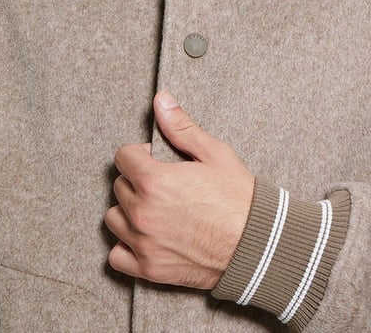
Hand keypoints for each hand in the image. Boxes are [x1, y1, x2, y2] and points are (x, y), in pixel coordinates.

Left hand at [104, 91, 254, 289]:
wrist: (256, 244)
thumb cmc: (238, 197)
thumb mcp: (213, 153)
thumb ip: (181, 127)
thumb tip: (161, 100)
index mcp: (155, 181)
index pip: (123, 156)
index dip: (141, 153)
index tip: (156, 158)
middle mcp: (143, 213)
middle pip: (119, 186)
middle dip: (136, 179)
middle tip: (162, 181)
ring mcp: (144, 243)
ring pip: (114, 218)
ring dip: (128, 209)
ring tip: (154, 206)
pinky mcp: (149, 269)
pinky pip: (117, 255)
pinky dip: (126, 244)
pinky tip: (146, 234)